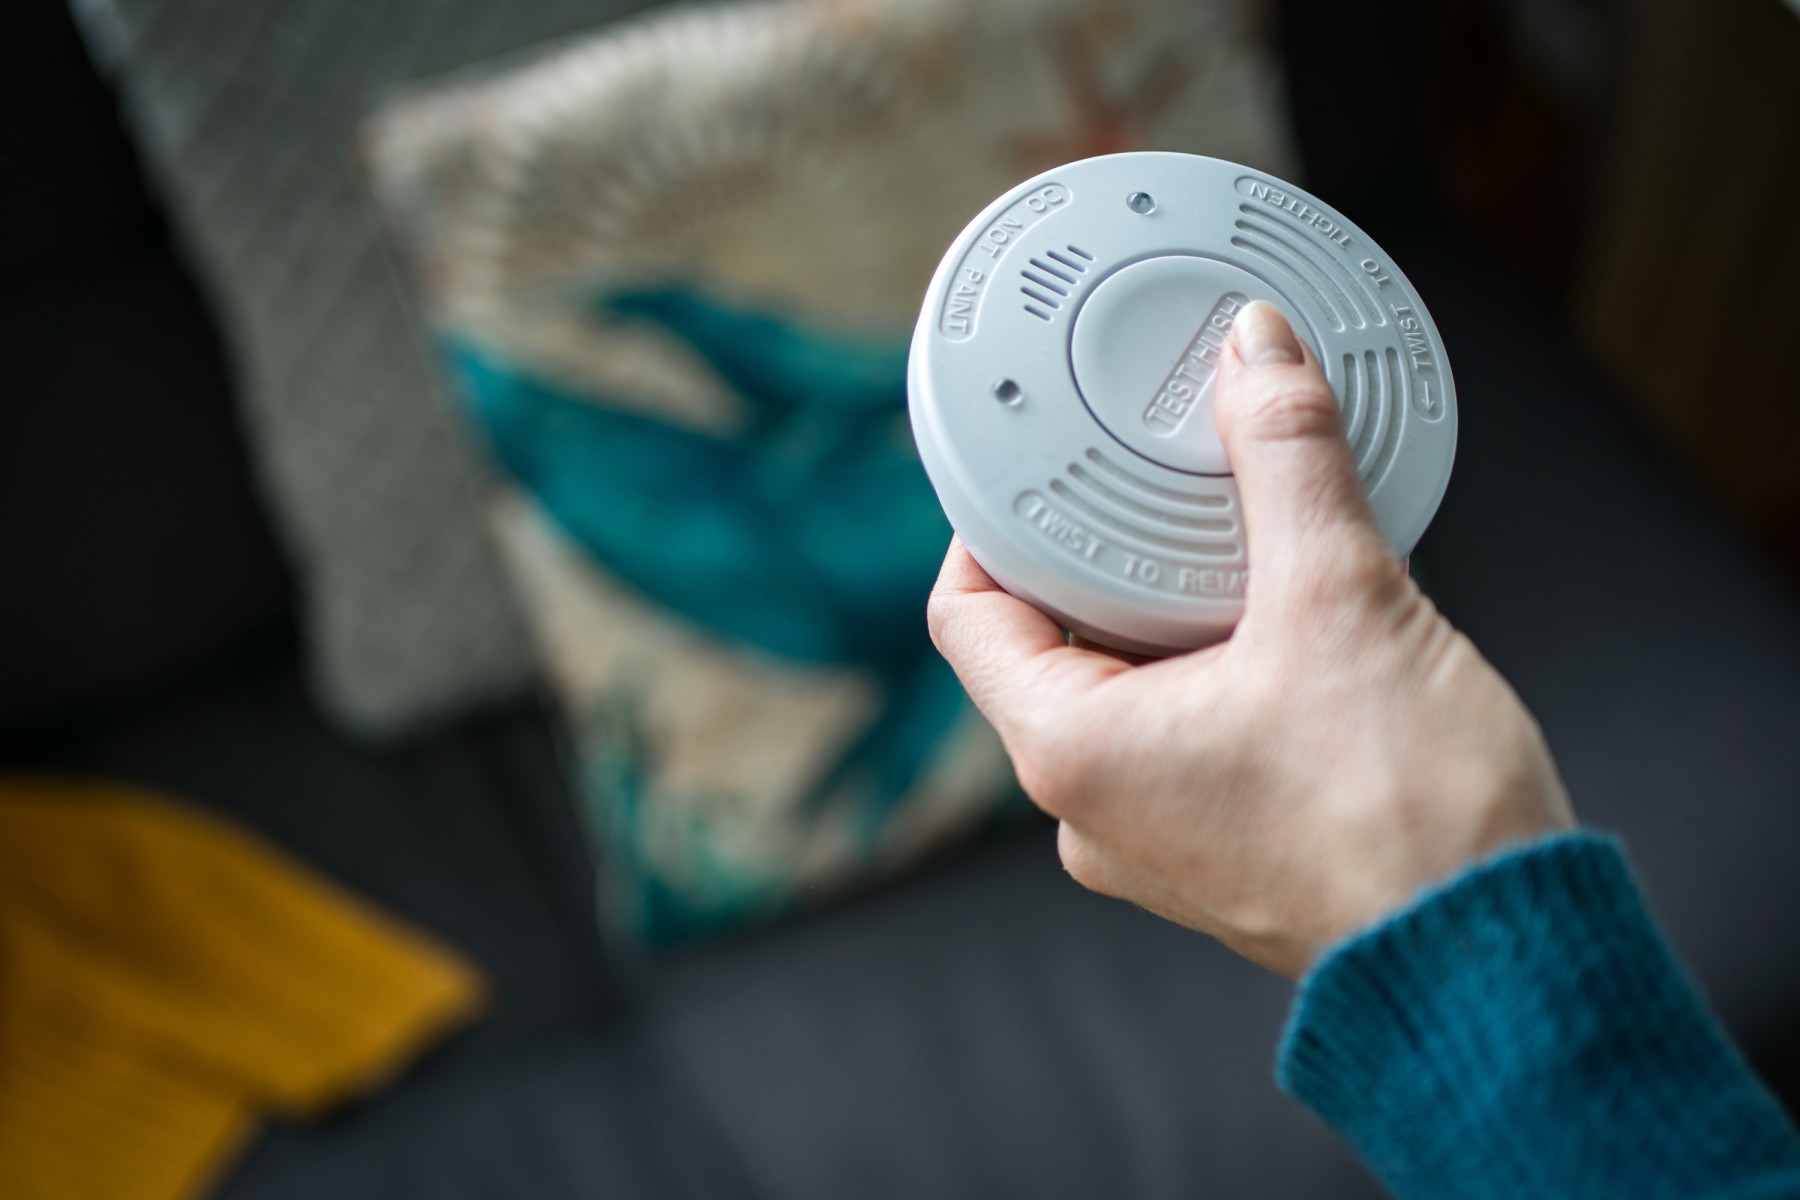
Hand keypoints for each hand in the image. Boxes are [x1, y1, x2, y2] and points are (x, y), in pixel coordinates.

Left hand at [927, 301, 1574, 977]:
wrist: (1497, 962)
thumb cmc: (1409, 818)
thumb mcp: (1342, 601)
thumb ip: (1289, 460)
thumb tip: (1255, 352)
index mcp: (1070, 752)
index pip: (964, 611)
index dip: (988, 521)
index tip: (1036, 461)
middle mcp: (1091, 810)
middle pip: (1045, 643)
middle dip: (1098, 555)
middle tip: (1155, 473)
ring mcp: (1153, 840)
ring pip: (1122, 688)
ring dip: (1167, 609)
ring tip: (1230, 536)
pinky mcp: (1219, 850)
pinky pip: (1181, 734)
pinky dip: (1213, 666)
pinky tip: (1280, 619)